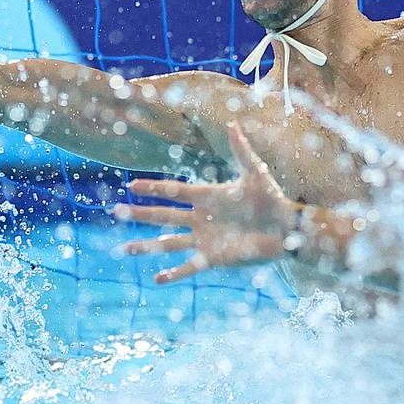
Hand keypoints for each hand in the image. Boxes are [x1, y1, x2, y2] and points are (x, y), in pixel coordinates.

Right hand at [113, 123, 295, 283]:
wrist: (286, 229)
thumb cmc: (271, 199)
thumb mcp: (255, 172)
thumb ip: (241, 149)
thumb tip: (232, 123)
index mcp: (206, 197)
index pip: (173, 192)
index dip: (153, 189)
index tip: (132, 186)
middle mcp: (200, 218)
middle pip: (163, 216)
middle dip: (140, 214)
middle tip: (117, 211)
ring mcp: (205, 239)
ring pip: (169, 242)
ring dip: (147, 245)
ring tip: (126, 248)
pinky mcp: (214, 258)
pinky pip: (190, 266)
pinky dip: (174, 273)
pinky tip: (157, 280)